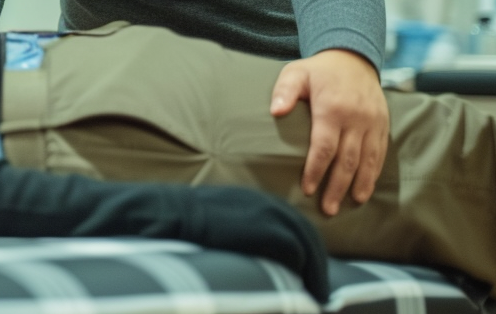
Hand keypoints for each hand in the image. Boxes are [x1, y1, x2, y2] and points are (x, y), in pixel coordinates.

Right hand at [183, 185, 329, 301]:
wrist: (174, 212)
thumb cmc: (186, 221)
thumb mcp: (218, 218)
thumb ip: (238, 228)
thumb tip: (249, 251)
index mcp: (257, 200)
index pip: (293, 225)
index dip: (304, 251)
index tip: (307, 272)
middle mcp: (269, 203)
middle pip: (307, 234)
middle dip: (317, 264)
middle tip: (321, 289)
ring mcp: (270, 215)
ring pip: (308, 245)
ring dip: (316, 272)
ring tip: (318, 295)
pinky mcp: (269, 230)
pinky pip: (298, 253)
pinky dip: (307, 273)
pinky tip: (308, 291)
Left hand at [270, 49, 388, 216]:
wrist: (353, 58)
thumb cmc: (318, 70)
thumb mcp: (296, 72)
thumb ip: (285, 91)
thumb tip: (275, 111)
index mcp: (332, 108)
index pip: (324, 147)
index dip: (316, 170)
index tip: (308, 189)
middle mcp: (356, 118)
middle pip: (347, 159)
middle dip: (337, 186)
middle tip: (327, 209)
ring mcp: (372, 122)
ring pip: (368, 160)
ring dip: (359, 185)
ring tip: (350, 204)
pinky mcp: (383, 124)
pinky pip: (380, 153)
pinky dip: (374, 173)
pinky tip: (365, 189)